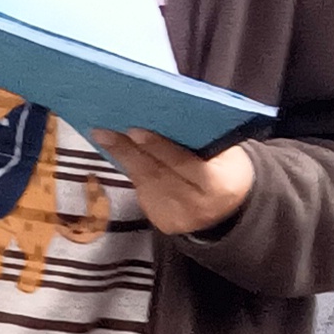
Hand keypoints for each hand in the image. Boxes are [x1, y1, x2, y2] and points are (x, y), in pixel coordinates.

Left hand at [78, 124, 256, 235]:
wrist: (230, 210)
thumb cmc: (227, 169)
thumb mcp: (229, 153)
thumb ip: (204, 138)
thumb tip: (166, 110)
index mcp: (217, 184)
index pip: (184, 164)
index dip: (159, 148)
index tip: (135, 130)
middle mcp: (196, 204)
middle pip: (156, 174)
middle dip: (128, 151)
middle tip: (104, 131)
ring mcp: (177, 216)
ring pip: (144, 183)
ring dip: (122, 158)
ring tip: (103, 136)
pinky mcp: (163, 222)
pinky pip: (143, 192)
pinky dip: (130, 172)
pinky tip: (117, 154)